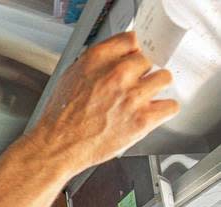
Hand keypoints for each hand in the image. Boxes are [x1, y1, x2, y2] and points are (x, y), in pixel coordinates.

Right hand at [30, 31, 178, 175]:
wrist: (56, 147)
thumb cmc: (59, 119)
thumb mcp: (70, 77)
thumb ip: (97, 64)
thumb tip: (116, 59)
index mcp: (97, 60)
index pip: (132, 39)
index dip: (132, 51)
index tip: (132, 59)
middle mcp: (117, 74)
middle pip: (148, 59)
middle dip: (140, 73)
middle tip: (130, 86)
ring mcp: (132, 96)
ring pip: (164, 78)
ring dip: (154, 88)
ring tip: (141, 100)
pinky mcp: (142, 119)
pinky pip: (170, 106)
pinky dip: (163, 110)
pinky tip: (150, 113)